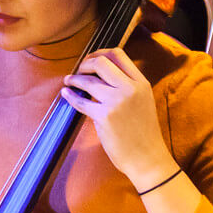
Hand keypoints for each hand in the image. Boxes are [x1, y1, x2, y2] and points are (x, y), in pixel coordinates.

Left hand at [59, 49, 171, 188]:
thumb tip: (101, 75)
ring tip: (68, 81)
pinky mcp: (105, 117)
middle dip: (86, 63)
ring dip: (75, 79)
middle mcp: (130, 89)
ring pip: (89, 81)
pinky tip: (66, 93)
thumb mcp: (143, 102)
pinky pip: (81, 102)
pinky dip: (70, 96)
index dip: (100, 53)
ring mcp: (117, 102)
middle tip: (79, 70)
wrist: (147, 158)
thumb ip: (128, 86)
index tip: (91, 60)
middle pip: (101, 62)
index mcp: (141, 83)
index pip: (118, 54)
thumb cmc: (143, 133)